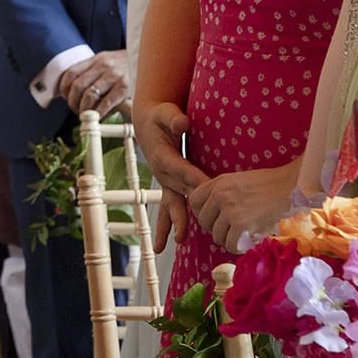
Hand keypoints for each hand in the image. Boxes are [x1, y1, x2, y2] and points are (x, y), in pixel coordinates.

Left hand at [59, 50, 130, 115]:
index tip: (65, 97)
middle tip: (76, 110)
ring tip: (86, 115)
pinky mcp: (125, 87)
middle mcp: (104, 65)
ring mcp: (115, 75)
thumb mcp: (108, 63)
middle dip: (73, 102)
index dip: (64, 88)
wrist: (152, 61)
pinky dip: (99, 112)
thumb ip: (93, 73)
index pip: (71, 73)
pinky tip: (99, 117)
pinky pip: (106, 102)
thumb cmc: (127, 66)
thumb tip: (74, 93)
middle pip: (78, 86)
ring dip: (84, 109)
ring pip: (90, 95)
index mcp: (96, 59)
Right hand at [137, 100, 203, 250]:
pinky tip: (178, 238)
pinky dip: (174, 223)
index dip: (194, 179)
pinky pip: (171, 206)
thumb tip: (182, 123)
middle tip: (183, 234)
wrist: (148, 123)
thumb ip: (173, 117)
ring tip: (169, 244)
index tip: (209, 189)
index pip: (181, 170)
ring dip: (171, 225)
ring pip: (169, 206)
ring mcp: (165, 182)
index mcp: (162, 156)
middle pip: (173, 195)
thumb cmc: (160, 117)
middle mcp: (162, 173)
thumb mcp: (165, 112)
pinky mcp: (170, 186)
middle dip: (179, 215)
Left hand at [189, 164, 298, 251]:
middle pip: (204, 221)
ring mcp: (230, 210)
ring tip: (240, 236)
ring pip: (216, 235)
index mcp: (218, 183)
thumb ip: (222, 192)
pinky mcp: (242, 224)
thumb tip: (212, 210)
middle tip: (229, 231)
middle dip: (214, 229)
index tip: (213, 218)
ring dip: (227, 239)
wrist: (292, 186)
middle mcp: (220, 195)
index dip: (202, 212)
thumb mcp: (238, 180)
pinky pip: (229, 243)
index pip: (194, 201)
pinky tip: (246, 243)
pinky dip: (236, 247)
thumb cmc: (270, 184)